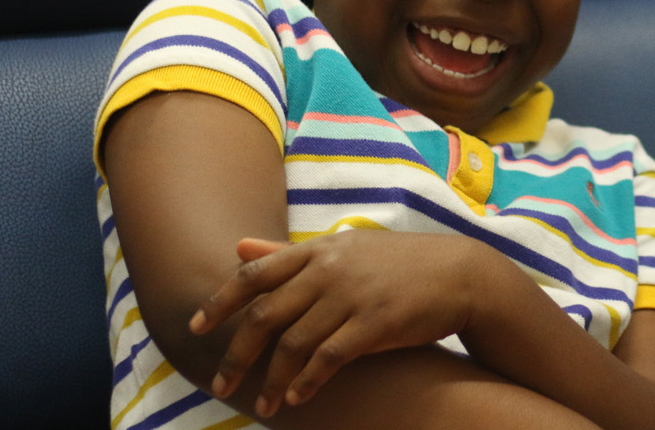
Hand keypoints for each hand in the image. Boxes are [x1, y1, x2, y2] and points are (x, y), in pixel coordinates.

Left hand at [190, 230, 489, 418]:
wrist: (460, 274)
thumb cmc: (398, 263)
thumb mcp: (343, 249)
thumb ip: (288, 253)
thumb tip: (238, 247)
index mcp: (319, 250)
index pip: (254, 275)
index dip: (219, 303)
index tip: (194, 329)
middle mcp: (330, 269)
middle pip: (264, 315)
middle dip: (236, 355)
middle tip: (220, 386)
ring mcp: (353, 295)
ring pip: (293, 344)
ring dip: (271, 381)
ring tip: (261, 407)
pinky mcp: (376, 323)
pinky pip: (329, 358)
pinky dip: (307, 382)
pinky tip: (296, 399)